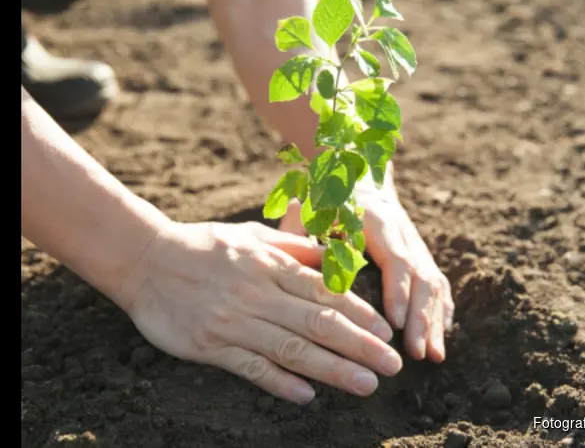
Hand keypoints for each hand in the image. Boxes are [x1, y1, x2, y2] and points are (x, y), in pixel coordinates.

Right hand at [118, 220, 402, 403]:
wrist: (145, 260)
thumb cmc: (205, 245)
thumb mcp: (252, 236)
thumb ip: (293, 248)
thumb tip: (333, 258)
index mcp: (271, 266)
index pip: (324, 293)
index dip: (359, 313)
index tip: (386, 331)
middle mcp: (258, 294)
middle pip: (318, 324)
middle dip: (360, 346)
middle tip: (392, 365)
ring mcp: (234, 322)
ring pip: (292, 350)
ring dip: (333, 370)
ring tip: (366, 385)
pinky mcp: (210, 345)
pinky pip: (251, 367)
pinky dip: (280, 382)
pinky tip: (307, 396)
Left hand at [280, 168, 454, 363]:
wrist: (356, 177)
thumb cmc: (325, 199)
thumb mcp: (310, 208)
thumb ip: (302, 233)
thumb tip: (302, 264)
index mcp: (377, 221)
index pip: (395, 258)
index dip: (398, 291)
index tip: (394, 323)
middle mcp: (403, 233)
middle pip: (422, 276)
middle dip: (422, 317)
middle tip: (417, 352)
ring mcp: (416, 244)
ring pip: (434, 283)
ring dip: (435, 321)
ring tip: (433, 357)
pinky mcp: (420, 255)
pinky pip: (438, 284)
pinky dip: (442, 312)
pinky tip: (439, 340)